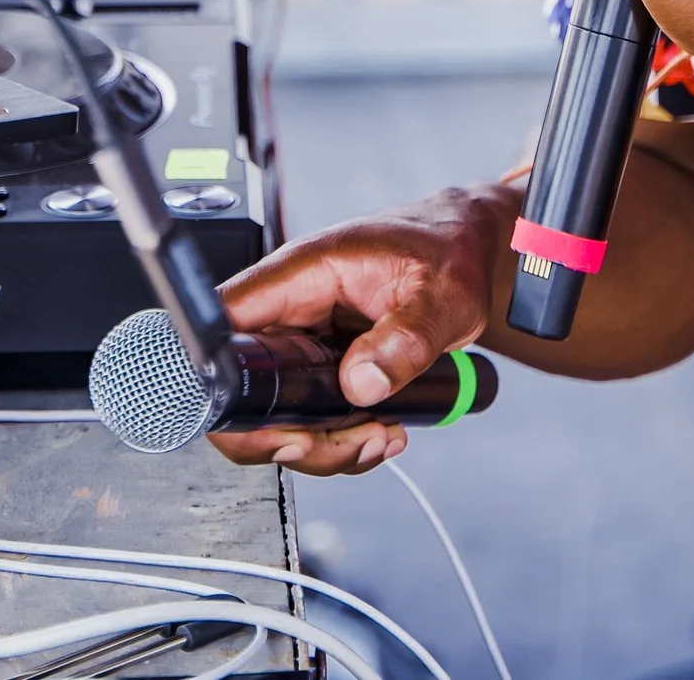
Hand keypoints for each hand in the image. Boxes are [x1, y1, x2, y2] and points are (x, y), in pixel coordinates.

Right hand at [207, 185, 513, 476]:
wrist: (468, 250)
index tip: (272, 423)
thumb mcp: (442, 295)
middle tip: (338, 443)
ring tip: (376, 438)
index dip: (226, 379)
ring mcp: (303, 338)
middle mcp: (291, 306)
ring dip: (320, 444)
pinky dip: (339, 438)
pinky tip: (378, 432)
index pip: (225, 322)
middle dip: (284, 434)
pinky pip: (309, 414)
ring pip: (276, 412)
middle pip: (244, 387)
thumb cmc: (449, 251)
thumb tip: (360, 383)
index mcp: (302, 272)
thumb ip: (404, 339)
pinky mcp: (321, 363)